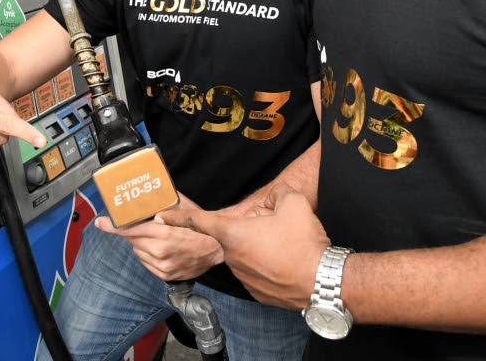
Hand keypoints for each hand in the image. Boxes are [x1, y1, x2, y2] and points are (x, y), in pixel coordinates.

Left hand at [95, 193, 223, 280]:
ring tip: (156, 236)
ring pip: (138, 251)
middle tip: (141, 224)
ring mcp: (162, 266)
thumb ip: (163, 205)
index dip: (114, 226)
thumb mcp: (183, 209)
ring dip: (141, 243)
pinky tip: (159, 247)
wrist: (218, 249)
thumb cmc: (201, 226)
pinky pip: (146, 263)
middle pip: (133, 240)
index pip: (131, 229)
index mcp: (163, 234)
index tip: (101, 223)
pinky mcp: (165, 275)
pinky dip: (148, 254)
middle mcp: (160, 252)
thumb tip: (147, 200)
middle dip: (134, 231)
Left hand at [159, 185, 328, 308]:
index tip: (162, 217)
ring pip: (248, 254)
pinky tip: (288, 262)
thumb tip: (275, 198)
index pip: (199, 222)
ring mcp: (244, 278)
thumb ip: (277, 193)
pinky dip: (270, 265)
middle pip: (235, 235)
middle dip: (251, 228)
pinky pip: (258, 272)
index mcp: (234, 233)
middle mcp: (233, 258)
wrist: (323, 280)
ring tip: (286, 247)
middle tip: (276, 228)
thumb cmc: (303, 243)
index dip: (179, 217)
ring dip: (261, 247)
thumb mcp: (292, 203)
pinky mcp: (257, 292)